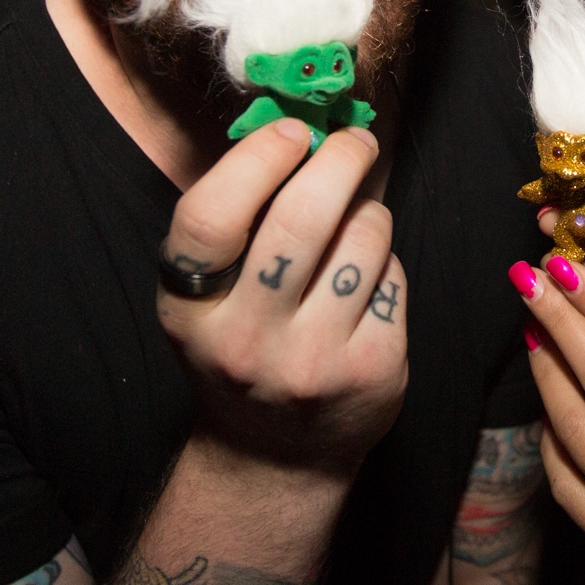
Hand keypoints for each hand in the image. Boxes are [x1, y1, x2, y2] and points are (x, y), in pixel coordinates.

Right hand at [158, 118, 408, 475]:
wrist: (273, 457)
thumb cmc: (241, 347)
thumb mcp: (206, 299)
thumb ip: (235, 222)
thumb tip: (296, 126)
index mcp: (190, 312)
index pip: (209, 220)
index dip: (254, 161)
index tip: (291, 133)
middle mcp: (247, 341)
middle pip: (301, 219)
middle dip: (339, 160)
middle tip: (355, 141)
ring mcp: (314, 361)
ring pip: (364, 238)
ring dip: (366, 214)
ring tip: (351, 231)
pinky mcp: (374, 370)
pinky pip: (394, 276)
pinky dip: (384, 264)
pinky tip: (364, 285)